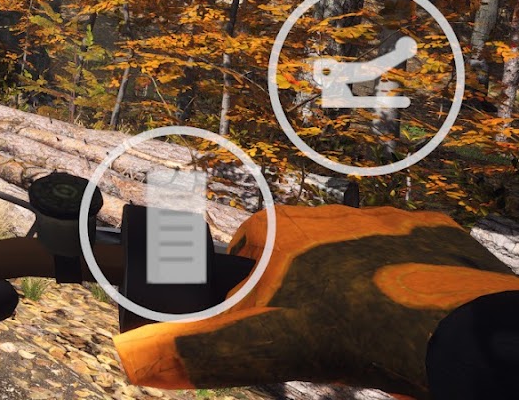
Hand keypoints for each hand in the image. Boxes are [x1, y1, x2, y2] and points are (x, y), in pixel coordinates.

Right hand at [114, 204, 518, 397]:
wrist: (440, 323)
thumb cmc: (344, 329)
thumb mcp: (259, 346)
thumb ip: (195, 351)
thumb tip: (132, 359)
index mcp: (280, 231)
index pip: (246, 248)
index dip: (246, 285)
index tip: (255, 313)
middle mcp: (328, 213)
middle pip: (300, 250)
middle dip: (300, 284)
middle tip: (310, 327)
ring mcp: (384, 219)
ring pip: (354, 249)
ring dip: (351, 280)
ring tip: (359, 326)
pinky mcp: (432, 232)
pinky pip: (408, 253)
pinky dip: (403, 279)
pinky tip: (403, 314)